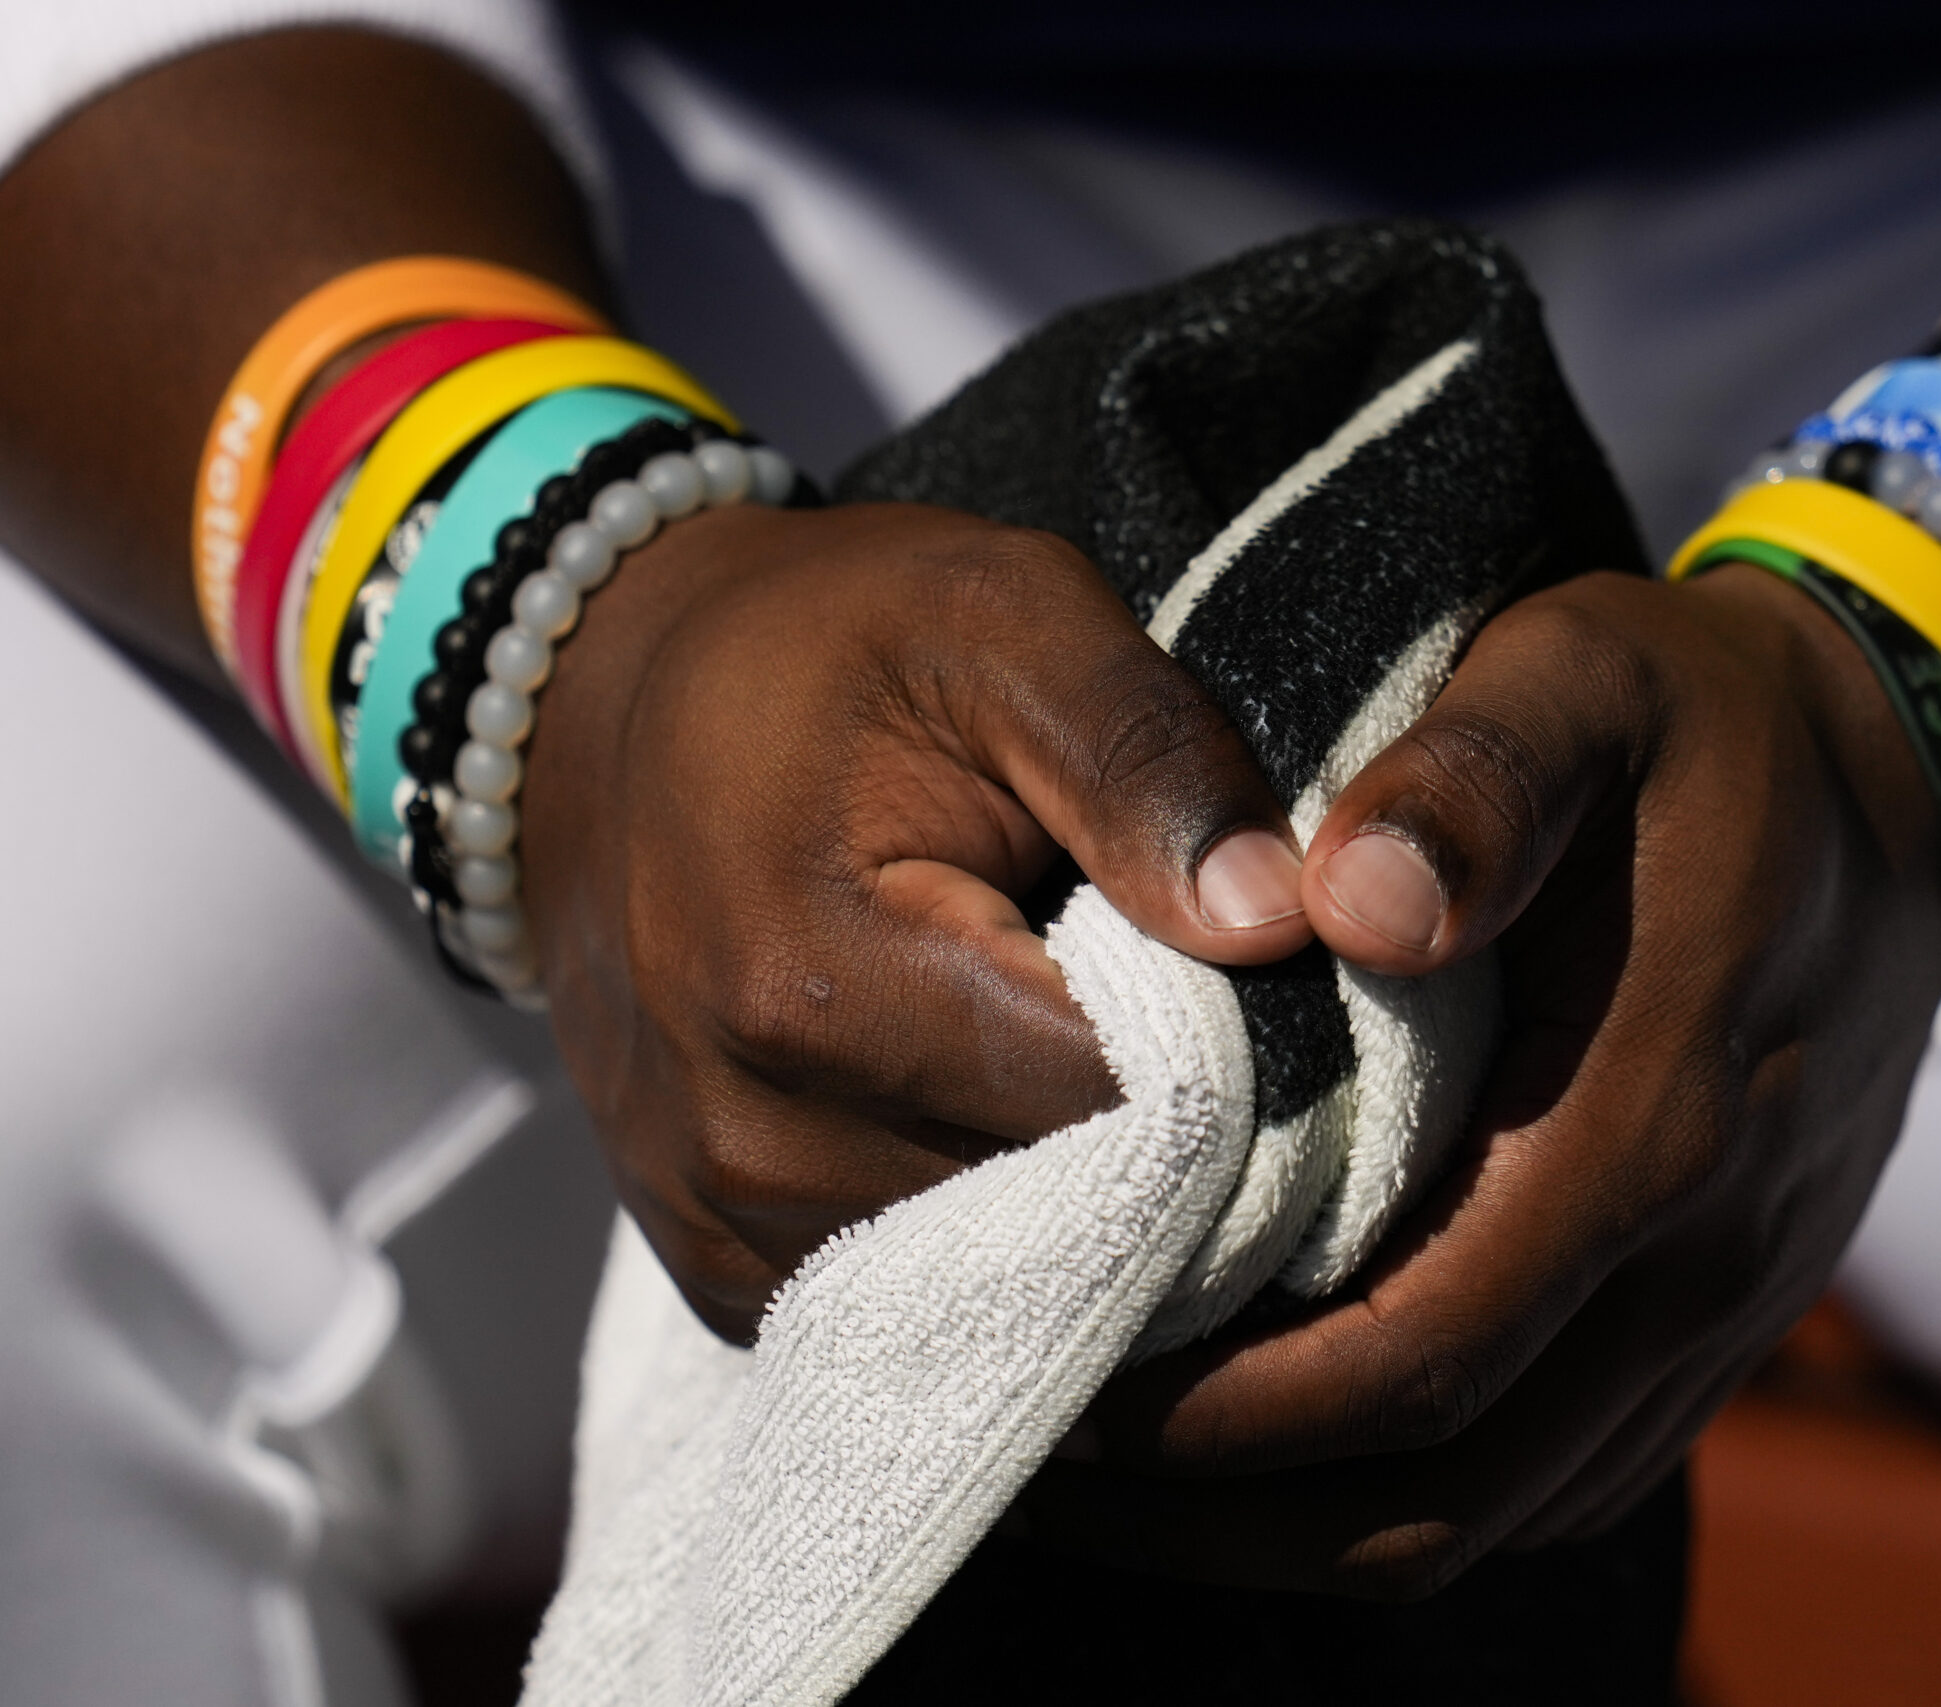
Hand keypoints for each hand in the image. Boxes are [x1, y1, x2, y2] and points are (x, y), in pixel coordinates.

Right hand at [518, 501, 1313, 1341]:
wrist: (604, 722)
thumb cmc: (828, 650)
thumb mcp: (1002, 620)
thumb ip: (1144, 755)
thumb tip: (1279, 920)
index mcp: (810, 984)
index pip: (1110, 1106)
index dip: (1228, 1054)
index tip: (1263, 982)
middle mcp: (747, 1143)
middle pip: (1064, 1215)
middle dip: (1164, 1133)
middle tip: (1188, 1008)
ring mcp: (723, 1223)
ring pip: (1008, 1281)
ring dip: (1085, 1196)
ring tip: (1087, 1048)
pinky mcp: (721, 1268)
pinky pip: (924, 1306)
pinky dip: (999, 1240)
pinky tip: (1009, 1116)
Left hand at [1024, 564, 1940, 1595]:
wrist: (1898, 773)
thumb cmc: (1702, 720)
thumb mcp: (1586, 679)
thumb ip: (1478, 780)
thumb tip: (1342, 906)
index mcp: (1647, 1119)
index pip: (1415, 1356)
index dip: (1228, 1416)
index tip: (1066, 1390)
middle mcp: (1695, 1258)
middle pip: (1444, 1495)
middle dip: (1232, 1513)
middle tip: (1051, 1456)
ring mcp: (1722, 1308)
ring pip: (1497, 1513)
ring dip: (1306, 1529)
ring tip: (1133, 1477)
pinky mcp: (1721, 1318)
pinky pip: (1560, 1479)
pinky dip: (1414, 1500)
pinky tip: (1289, 1453)